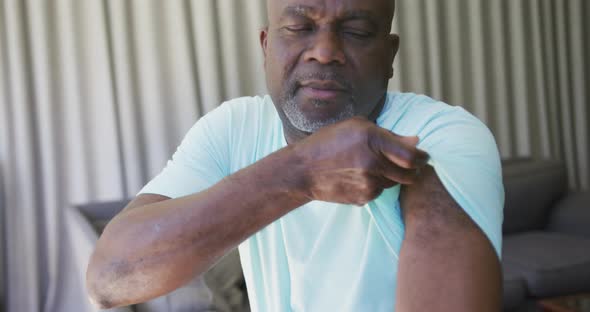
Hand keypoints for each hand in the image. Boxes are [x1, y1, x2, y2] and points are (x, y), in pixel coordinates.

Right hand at [292, 117, 428, 205]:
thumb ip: (389, 134)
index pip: (412, 155)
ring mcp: (368, 183)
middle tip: (406, 164)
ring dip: (392, 176)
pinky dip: (376, 185)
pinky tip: (359, 177)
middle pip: (409, 174)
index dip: (422, 157)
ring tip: (371, 167)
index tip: (423, 156)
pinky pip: (380, 192)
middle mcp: (373, 162)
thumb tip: (416, 140)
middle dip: (412, 170)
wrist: (303, 170)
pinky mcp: (364, 198)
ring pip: (395, 183)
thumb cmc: (329, 142)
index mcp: (373, 139)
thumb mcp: (357, 127)